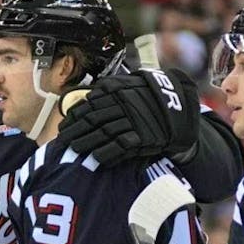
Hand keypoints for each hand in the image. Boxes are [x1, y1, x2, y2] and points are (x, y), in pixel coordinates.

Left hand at [58, 68, 200, 166]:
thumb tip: (87, 97)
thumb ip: (110, 89)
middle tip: (63, 139)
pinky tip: (95, 157)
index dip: (74, 116)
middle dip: (75, 130)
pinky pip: (121, 147)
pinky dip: (107, 153)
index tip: (64, 125)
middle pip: (93, 119)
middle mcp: (123, 105)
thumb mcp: (130, 86)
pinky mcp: (143, 138)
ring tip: (73, 149)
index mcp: (118, 91)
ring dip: (86, 142)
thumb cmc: (149, 99)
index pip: (89, 104)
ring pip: (103, 133)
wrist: (180, 110)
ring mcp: (133, 121)